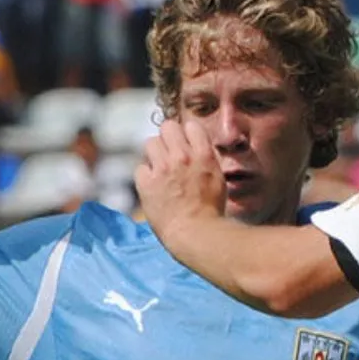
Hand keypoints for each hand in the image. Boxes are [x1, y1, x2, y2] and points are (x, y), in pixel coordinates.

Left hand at [135, 119, 225, 243]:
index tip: (185, 145)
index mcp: (204, 155)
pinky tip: (153, 188)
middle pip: (167, 127)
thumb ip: (206, 160)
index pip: (191, 125)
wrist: (196, 234)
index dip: (187, 135)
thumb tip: (196, 150)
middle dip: (168, 138)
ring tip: (160, 171)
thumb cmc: (211, 213)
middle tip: (169, 154)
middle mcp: (182, 156)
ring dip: (154, 155)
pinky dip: (145, 176)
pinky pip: (140, 168)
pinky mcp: (147, 182)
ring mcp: (163, 168)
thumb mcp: (218, 180)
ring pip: (150, 142)